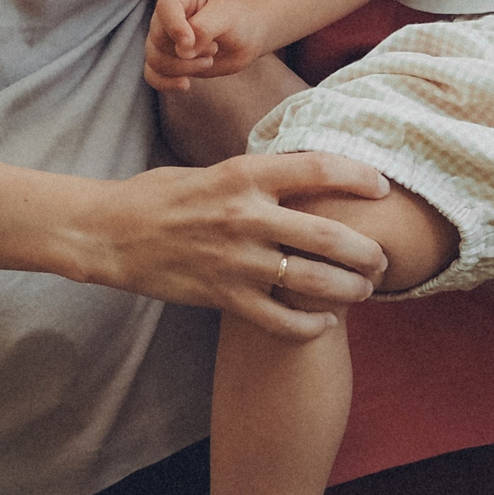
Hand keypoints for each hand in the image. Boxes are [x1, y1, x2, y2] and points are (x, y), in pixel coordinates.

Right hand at [78, 151, 392, 339]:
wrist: (110, 233)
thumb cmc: (164, 195)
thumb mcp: (215, 169)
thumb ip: (261, 176)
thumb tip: (309, 175)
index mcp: (246, 173)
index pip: (319, 169)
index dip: (359, 177)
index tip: (382, 188)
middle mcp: (246, 215)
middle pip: (327, 234)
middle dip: (366, 251)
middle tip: (383, 259)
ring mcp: (235, 260)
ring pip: (311, 281)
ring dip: (348, 290)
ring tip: (364, 291)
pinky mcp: (221, 296)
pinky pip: (279, 319)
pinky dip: (309, 326)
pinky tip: (324, 324)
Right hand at [145, 0, 267, 91]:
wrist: (246, 36)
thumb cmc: (238, 18)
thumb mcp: (228, 15)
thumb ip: (205, 28)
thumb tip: (183, 51)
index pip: (166, 7)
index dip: (175, 27)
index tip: (190, 43)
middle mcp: (167, 15)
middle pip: (158, 38)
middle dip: (187, 51)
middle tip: (214, 48)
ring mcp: (164, 38)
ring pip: (155, 58)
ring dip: (183, 67)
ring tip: (209, 60)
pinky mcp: (166, 59)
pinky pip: (152, 74)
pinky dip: (165, 82)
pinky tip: (185, 84)